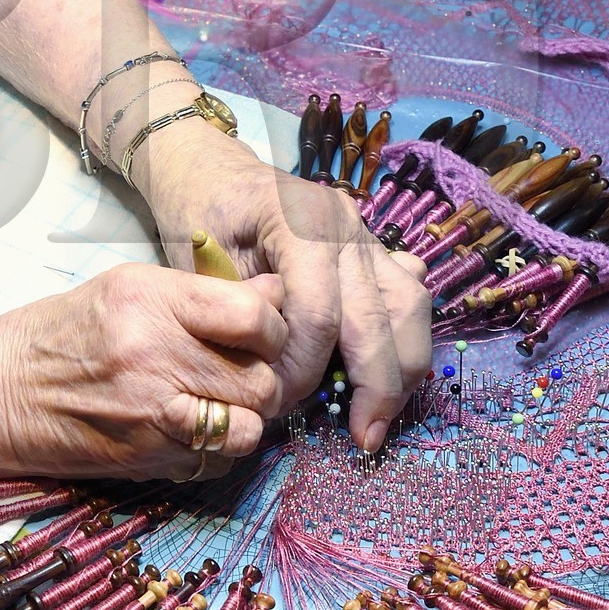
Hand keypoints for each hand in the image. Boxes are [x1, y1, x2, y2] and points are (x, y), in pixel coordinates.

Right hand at [0, 264, 289, 483]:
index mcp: (149, 301)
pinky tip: (196, 428)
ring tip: (225, 402)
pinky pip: (218, 461)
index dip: (273, 326)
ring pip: (249, 427)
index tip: (261, 329)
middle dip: (263, 375)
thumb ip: (203, 293)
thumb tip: (275, 292)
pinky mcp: (146, 459)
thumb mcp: (127, 288)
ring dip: (248, 417)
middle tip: (244, 369)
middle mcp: (153, 357)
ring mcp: (150, 415)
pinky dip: (219, 449)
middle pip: (260, 378)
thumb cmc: (61, 332)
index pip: (254, 316)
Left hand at [133, 120, 432, 453]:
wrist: (210, 171)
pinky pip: (408, 295)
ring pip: (410, 306)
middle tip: (363, 438)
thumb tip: (272, 380)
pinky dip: (405, 338)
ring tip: (381, 416)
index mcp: (299, 221)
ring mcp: (367, 233)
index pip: (320, 313)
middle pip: (381, 315)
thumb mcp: (200, 265)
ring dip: (404, 367)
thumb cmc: (197, 216)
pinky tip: (390, 377)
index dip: (305, 369)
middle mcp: (345, 224)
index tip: (281, 405)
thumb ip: (239, 317)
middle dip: (376, 386)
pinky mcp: (376, 247)